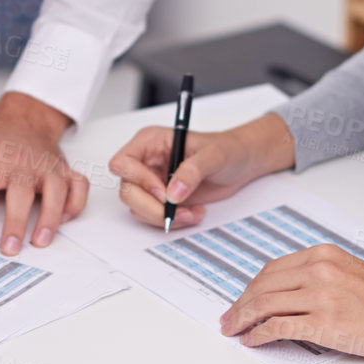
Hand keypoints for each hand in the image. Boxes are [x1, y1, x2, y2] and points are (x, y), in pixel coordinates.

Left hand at [0, 92, 83, 255]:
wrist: (20, 123)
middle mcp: (21, 164)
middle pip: (20, 194)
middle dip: (15, 223)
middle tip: (8, 248)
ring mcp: (45, 167)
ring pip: (55, 191)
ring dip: (50, 217)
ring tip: (40, 241)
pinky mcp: (64, 170)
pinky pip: (78, 187)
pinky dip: (75, 204)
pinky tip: (63, 219)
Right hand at [109, 114, 294, 228]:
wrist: (241, 164)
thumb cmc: (227, 150)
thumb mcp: (213, 155)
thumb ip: (192, 171)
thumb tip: (173, 193)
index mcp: (150, 142)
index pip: (123, 162)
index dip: (139, 179)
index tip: (163, 191)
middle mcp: (146, 162)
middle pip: (128, 190)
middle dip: (152, 206)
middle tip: (178, 211)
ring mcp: (151, 182)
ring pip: (138, 207)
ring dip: (164, 216)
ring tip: (192, 212)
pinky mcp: (161, 199)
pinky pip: (153, 216)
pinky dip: (173, 220)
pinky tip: (193, 212)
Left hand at [219, 245, 363, 363]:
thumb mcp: (352, 274)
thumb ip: (320, 277)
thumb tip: (286, 295)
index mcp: (325, 255)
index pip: (272, 270)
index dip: (250, 288)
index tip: (240, 301)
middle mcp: (320, 270)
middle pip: (262, 286)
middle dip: (239, 304)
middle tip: (228, 319)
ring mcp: (322, 296)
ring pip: (264, 305)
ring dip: (242, 320)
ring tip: (233, 331)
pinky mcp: (326, 323)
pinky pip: (278, 327)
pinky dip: (258, 335)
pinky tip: (252, 340)